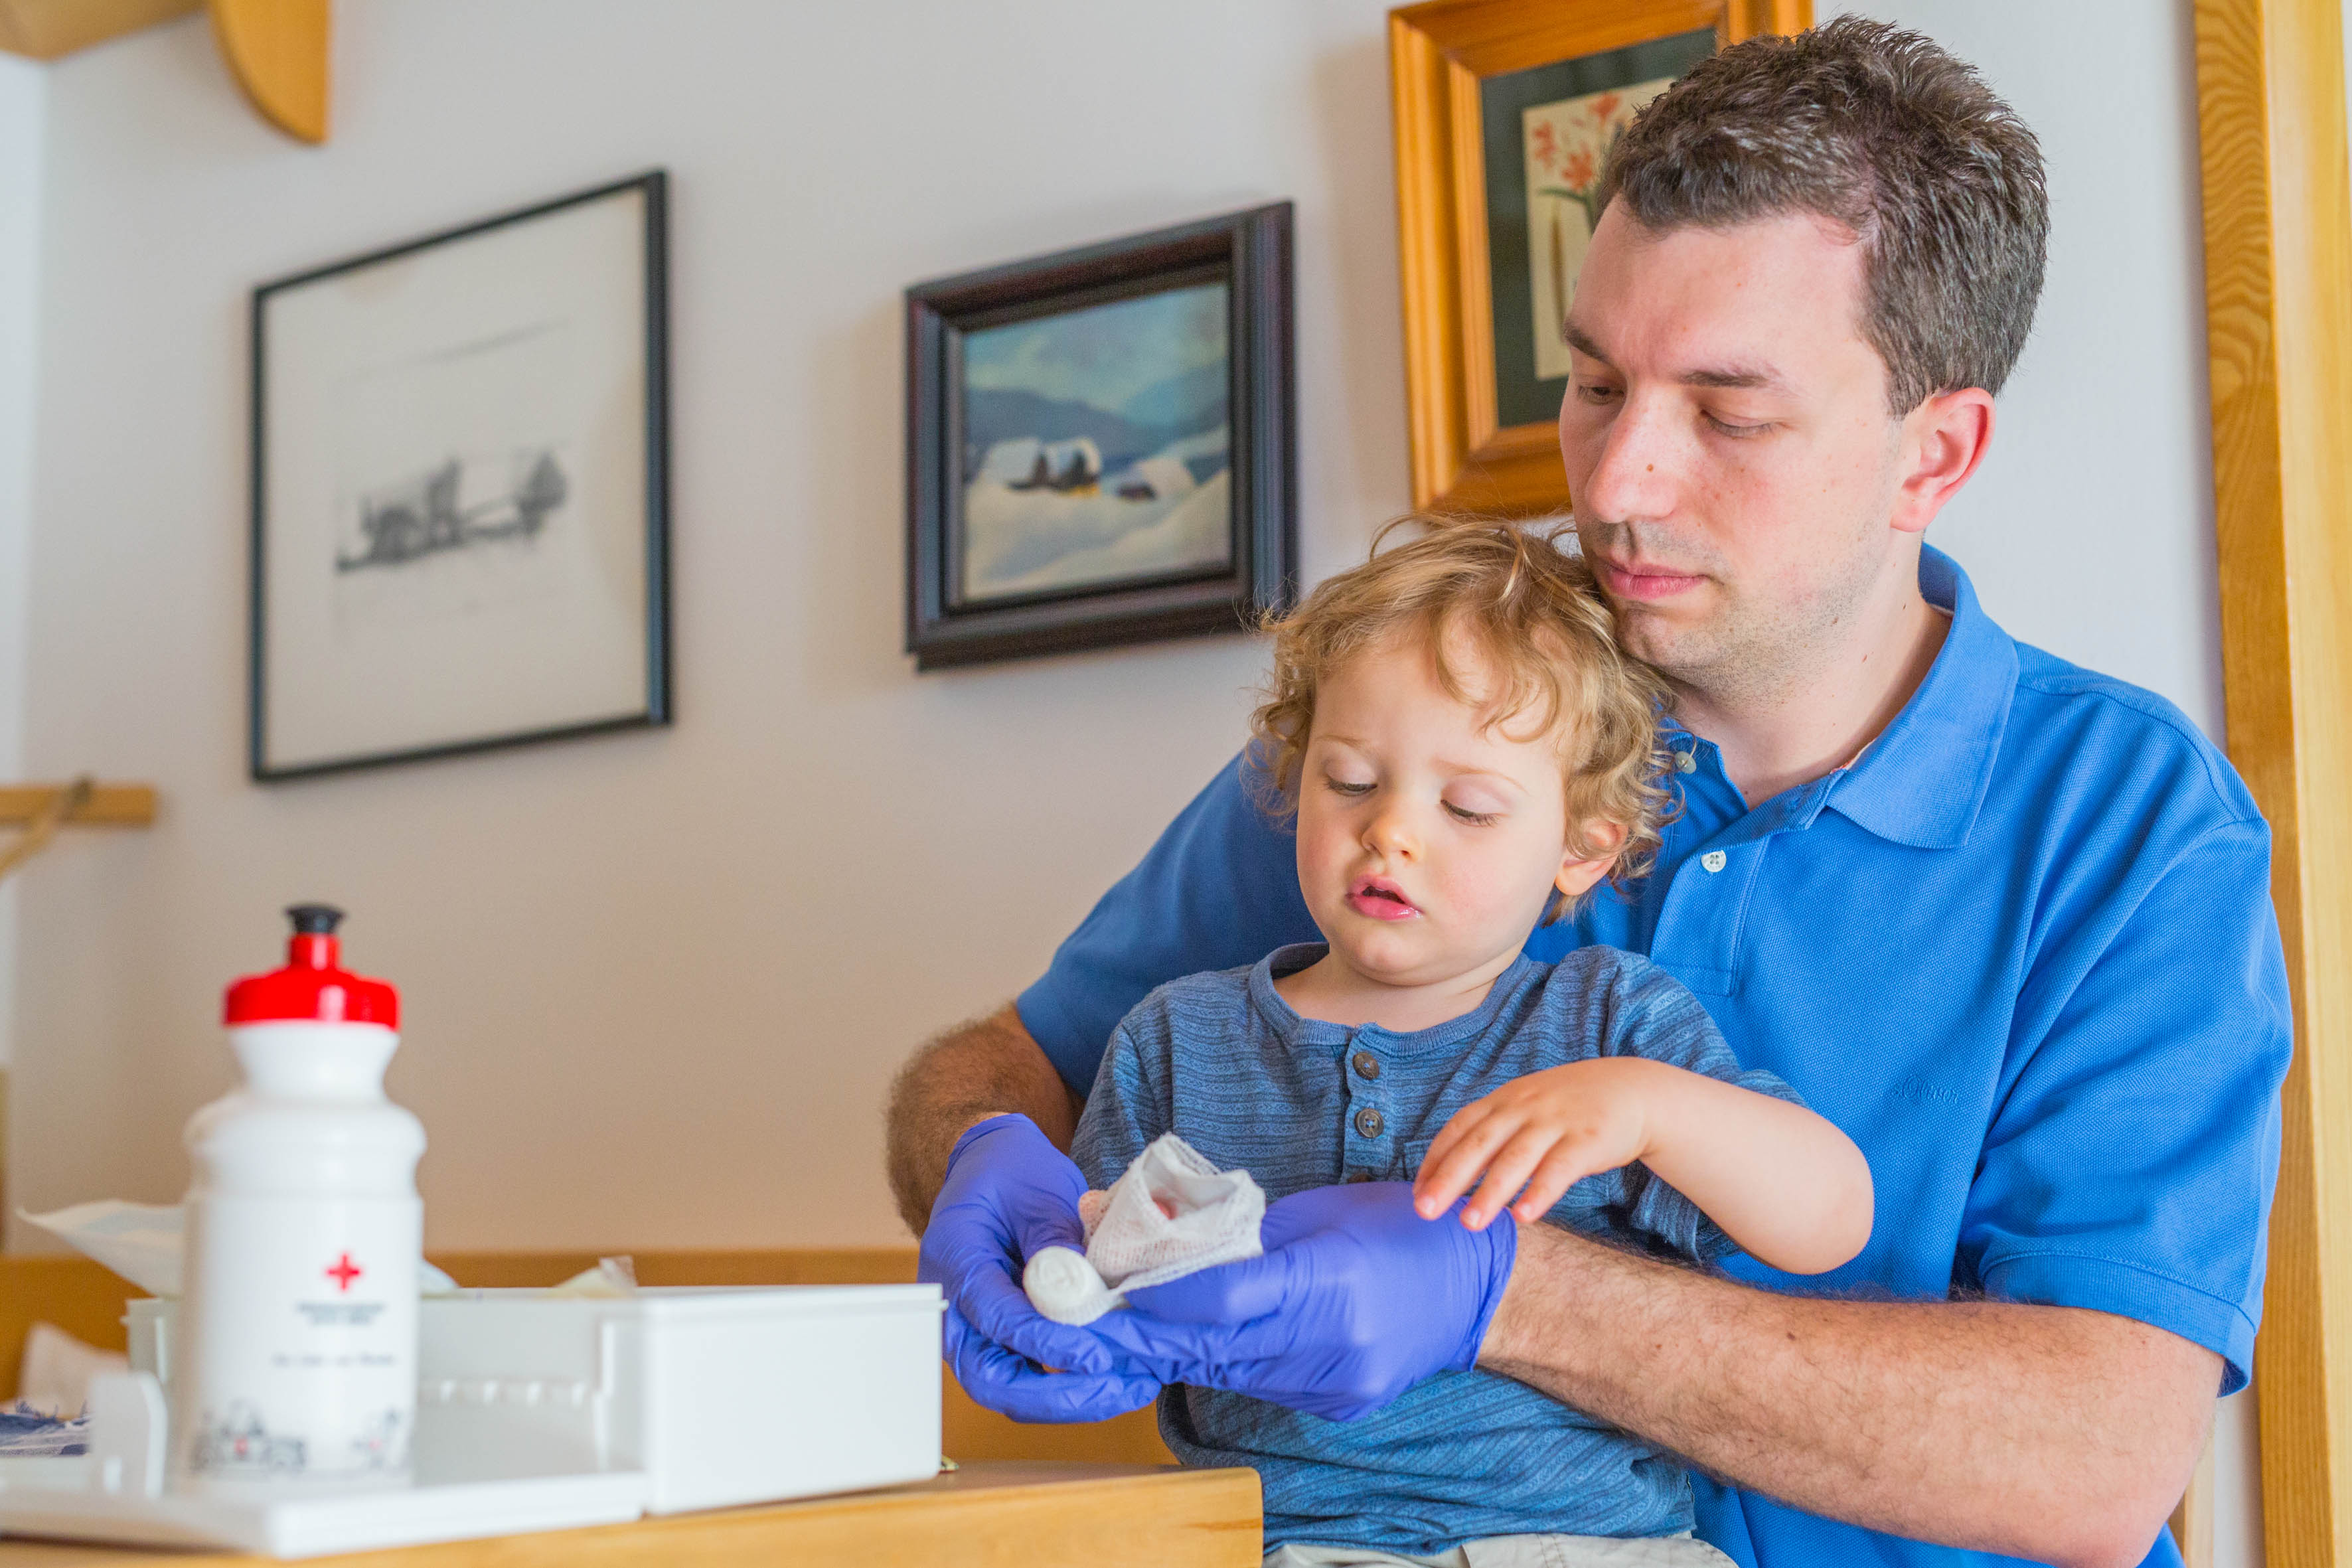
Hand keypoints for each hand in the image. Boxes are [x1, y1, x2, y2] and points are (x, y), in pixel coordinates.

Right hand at [919, 1114, 1160, 1422]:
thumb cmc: (1012, 1172)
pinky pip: (1029, 1377)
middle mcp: (954, 1309)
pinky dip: (1071, 1387)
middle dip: (1057, 1395)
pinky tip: (1119, 1379)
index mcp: (955, 1259)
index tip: (1096, 1356)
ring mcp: (974, 1331)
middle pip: (992, 1379)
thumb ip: (1057, 1244)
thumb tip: (1091, 1297)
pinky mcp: (1001, 1340)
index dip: (1045, 1342)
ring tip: (1133, 1386)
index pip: (994, 1317)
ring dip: (1071, 1399)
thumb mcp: (1040, 1193)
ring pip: (1012, 1390)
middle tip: (1119, 1386)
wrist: (993, 1169)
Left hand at [1084, 1181, 1514, 1421]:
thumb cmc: (1398, 1230)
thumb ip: (1245, 1235)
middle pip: (1216, 1345)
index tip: (1117, 1286)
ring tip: (1138, 1330)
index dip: (1161, 1297)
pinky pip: (1266, 1384)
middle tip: (1097, 1323)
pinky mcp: (1340, 1402)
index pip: (1220, 1299)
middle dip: (1152, 1333)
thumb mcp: (1320, 1212)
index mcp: (1328, 1278)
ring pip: (1234, 1371)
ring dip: (1186, 1350)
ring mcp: (1338, 1380)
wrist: (1476, 1289)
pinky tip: (1211, 1342)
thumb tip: (1165, 1234)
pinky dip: (1233, 1362)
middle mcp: (1332, 1340)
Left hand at [1413, 1059, 1657, 1228]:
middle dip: (1449, 1178)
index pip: (1460, 1128)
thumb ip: (1492, 1135)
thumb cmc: (1567, 1108)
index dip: (1436, 1160)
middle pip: (1479, 1143)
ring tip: (1470, 1224)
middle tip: (1425, 1211)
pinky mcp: (1588, 1140)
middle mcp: (1524, 1107)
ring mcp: (1556, 1122)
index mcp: (1503, 1100)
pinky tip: (1525, 1216)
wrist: (1632, 1090)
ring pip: (1516, 1158)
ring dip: (1491, 1192)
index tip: (1417, 1193)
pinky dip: (1541, 1192)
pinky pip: (1560, 1169)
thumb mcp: (1525, 1108)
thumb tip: (1449, 1175)